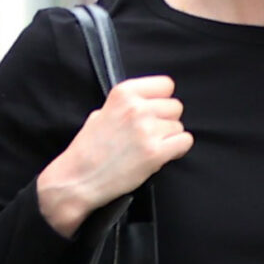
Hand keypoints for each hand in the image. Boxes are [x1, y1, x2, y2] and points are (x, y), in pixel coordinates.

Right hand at [36, 76, 190, 234]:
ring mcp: (147, 130)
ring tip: (149, 148)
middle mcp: (137, 108)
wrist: (78, 178)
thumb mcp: (102, 113)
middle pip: (175, 107)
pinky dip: (177, 150)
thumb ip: (127, 105)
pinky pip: (185, 142)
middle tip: (150, 134)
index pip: (165, 85)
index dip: (162, 100)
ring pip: (179, 127)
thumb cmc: (88, 149)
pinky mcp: (155, 152)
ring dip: (169, 138)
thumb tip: (149, 105)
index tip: (154, 111)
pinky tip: (161, 155)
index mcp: (124, 93)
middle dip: (166, 121)